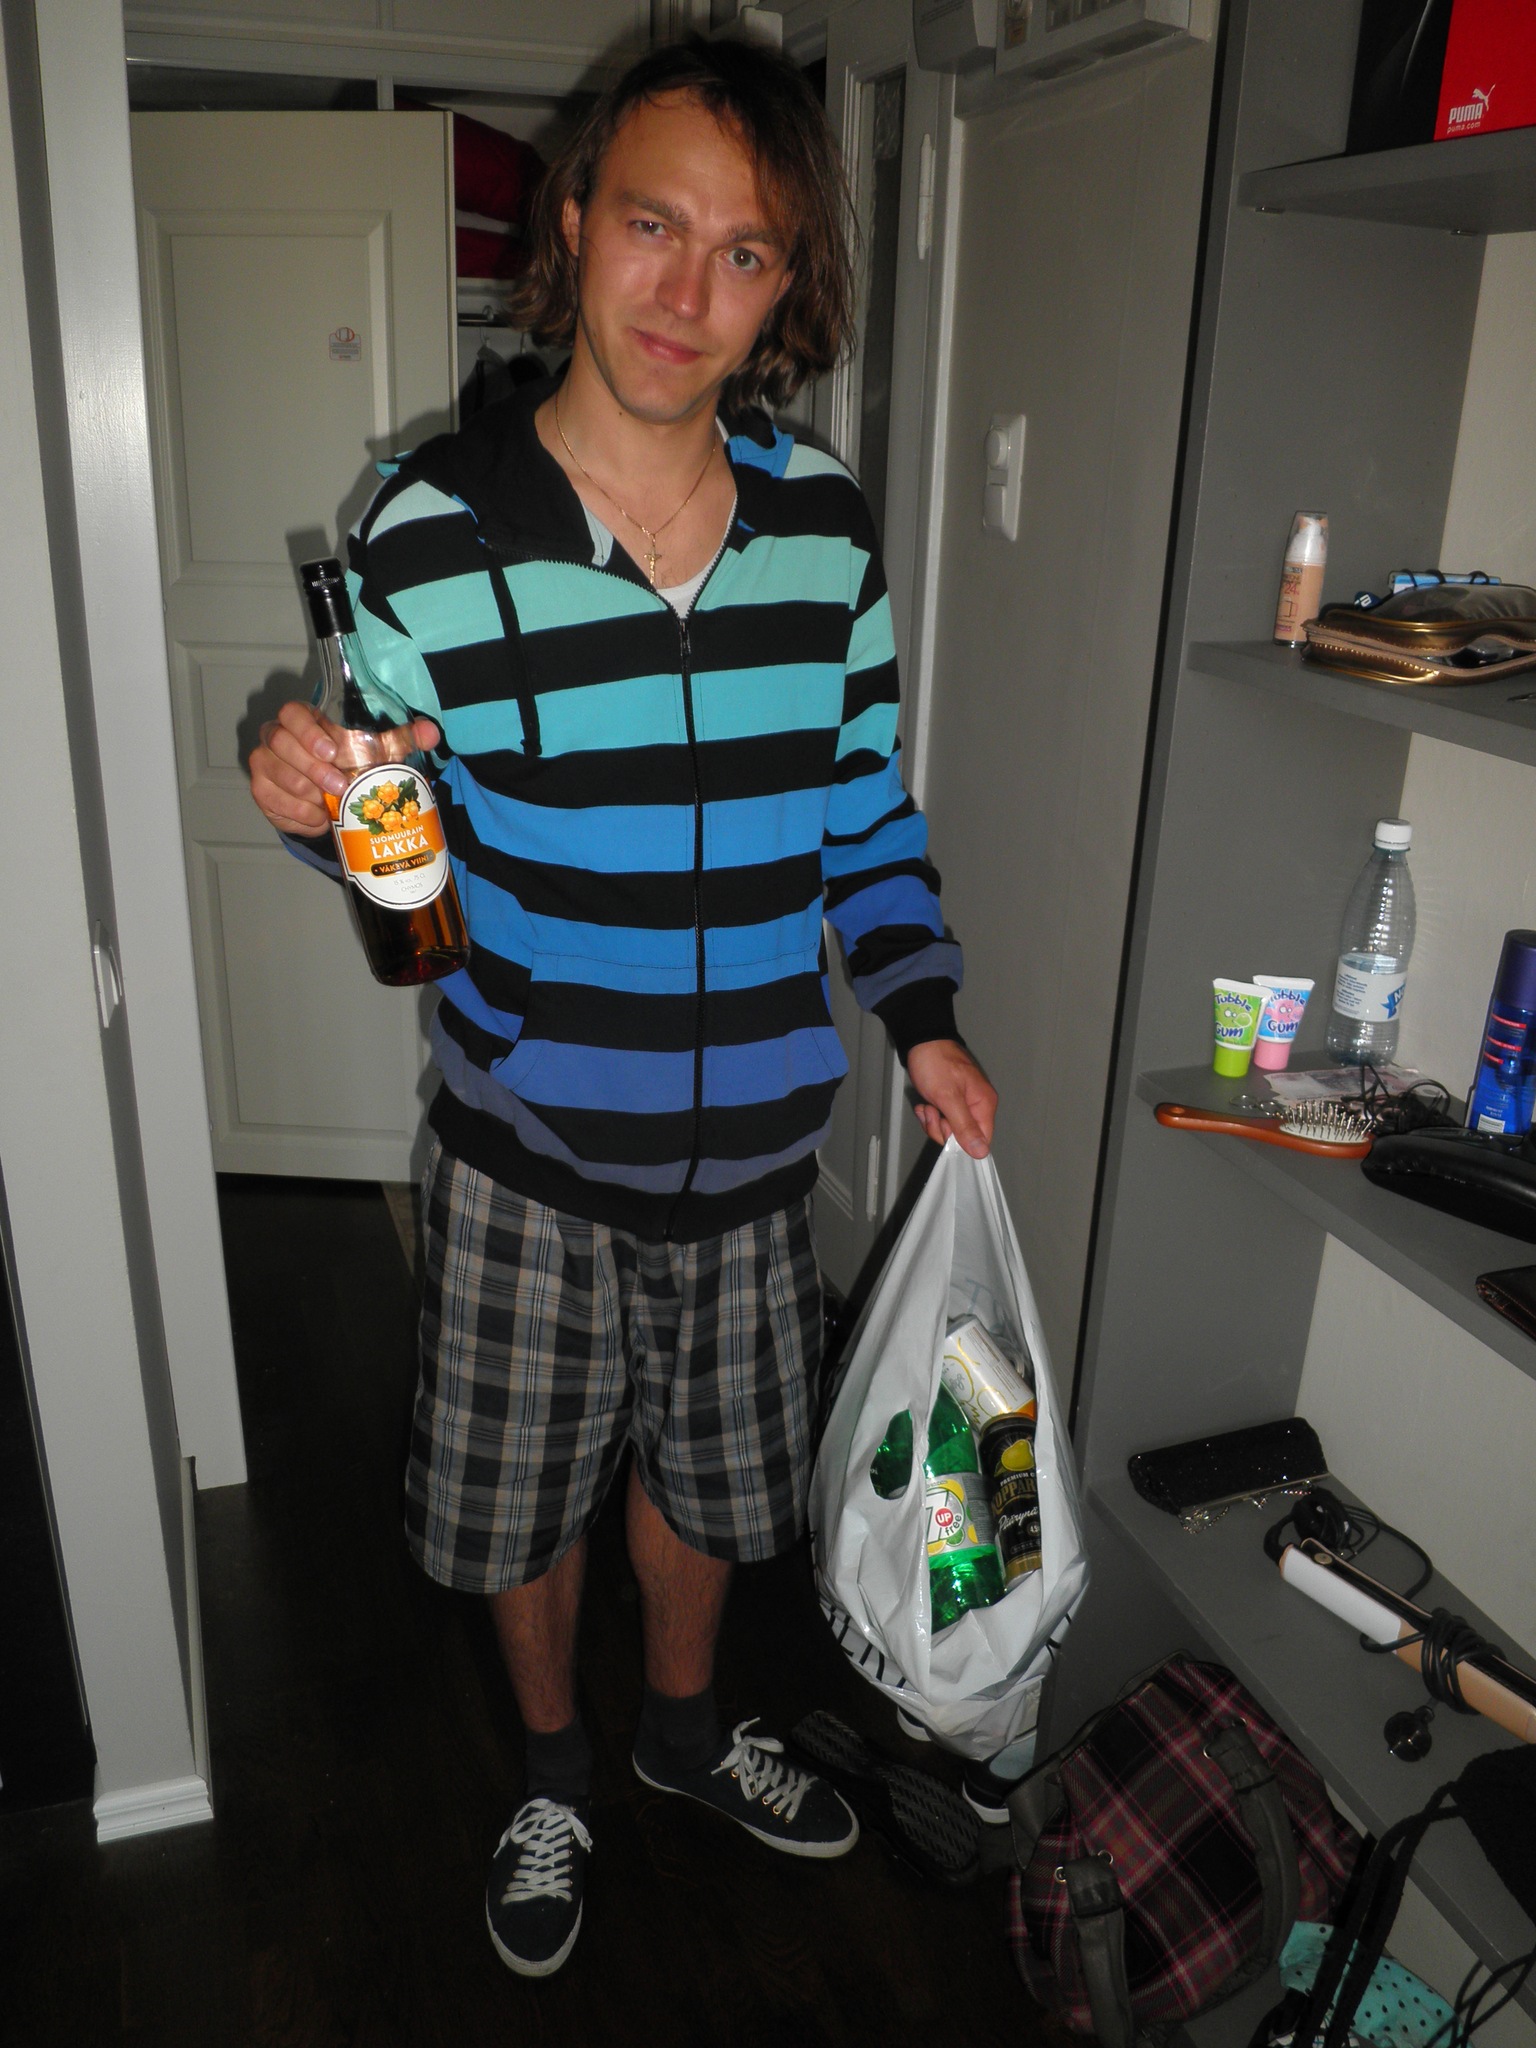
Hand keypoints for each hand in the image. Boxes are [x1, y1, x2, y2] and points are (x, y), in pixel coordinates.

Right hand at [249, 699, 441, 836]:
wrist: (326, 801)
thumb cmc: (348, 766)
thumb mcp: (375, 752)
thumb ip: (401, 740)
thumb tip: (431, 732)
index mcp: (302, 719)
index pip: (292, 713)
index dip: (307, 730)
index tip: (331, 750)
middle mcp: (276, 736)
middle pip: (280, 742)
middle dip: (311, 767)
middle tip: (338, 786)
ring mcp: (264, 763)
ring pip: (274, 771)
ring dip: (304, 790)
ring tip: (329, 804)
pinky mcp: (261, 790)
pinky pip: (271, 799)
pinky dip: (297, 812)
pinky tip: (317, 817)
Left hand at [906, 1040, 996, 1158]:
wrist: (921, 1042)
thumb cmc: (936, 1066)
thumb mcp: (949, 1098)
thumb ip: (965, 1126)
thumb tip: (982, 1153)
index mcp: (984, 1104)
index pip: (982, 1139)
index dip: (962, 1141)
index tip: (946, 1128)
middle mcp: (977, 1105)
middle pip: (962, 1136)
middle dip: (941, 1127)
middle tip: (933, 1111)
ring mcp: (962, 1103)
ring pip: (948, 1128)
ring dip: (932, 1120)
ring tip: (927, 1104)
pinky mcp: (949, 1101)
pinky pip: (940, 1118)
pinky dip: (929, 1114)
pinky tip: (924, 1103)